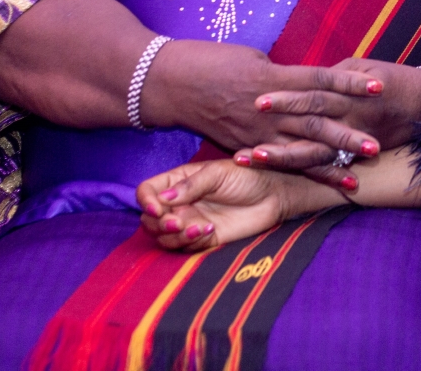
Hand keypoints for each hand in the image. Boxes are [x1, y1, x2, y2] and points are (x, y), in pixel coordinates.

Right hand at [136, 159, 345, 251]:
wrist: (274, 195)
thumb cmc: (248, 176)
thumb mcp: (219, 173)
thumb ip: (191, 185)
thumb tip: (164, 198)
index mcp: (179, 181)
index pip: (148, 191)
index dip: (146, 201)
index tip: (159, 209)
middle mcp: (180, 202)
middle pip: (149, 218)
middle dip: (159, 223)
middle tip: (177, 222)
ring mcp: (190, 221)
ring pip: (163, 237)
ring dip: (173, 236)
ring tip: (197, 227)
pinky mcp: (203, 239)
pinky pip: (184, 247)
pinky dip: (190, 242)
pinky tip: (208, 230)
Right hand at [144, 47, 383, 182]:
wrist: (170, 82)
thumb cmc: (210, 60)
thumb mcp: (253, 57)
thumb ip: (282, 75)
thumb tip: (306, 83)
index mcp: (273, 77)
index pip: (320, 81)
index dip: (350, 84)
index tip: (378, 87)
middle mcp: (268, 108)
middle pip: (316, 122)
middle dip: (347, 134)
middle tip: (377, 145)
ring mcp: (256, 130)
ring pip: (300, 148)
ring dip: (330, 162)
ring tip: (359, 173)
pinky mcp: (244, 146)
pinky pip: (278, 162)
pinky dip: (301, 172)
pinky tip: (318, 183)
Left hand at [244, 58, 420, 172]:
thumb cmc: (392, 79)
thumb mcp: (362, 67)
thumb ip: (331, 77)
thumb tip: (303, 80)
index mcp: (349, 91)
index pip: (312, 93)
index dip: (286, 98)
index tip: (258, 101)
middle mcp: (349, 117)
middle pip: (308, 127)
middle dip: (275, 135)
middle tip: (245, 140)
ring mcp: (354, 139)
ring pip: (315, 152)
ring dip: (283, 157)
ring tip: (253, 159)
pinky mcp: (360, 156)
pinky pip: (333, 167)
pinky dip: (311, 176)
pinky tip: (283, 178)